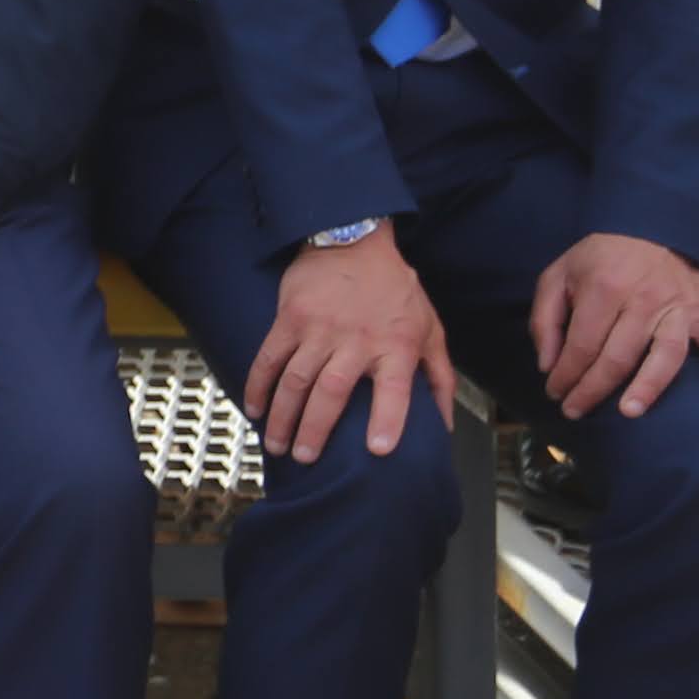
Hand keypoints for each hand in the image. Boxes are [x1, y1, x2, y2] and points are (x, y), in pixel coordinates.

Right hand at [248, 227, 456, 462]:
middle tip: (304, 458)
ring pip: (297, 380)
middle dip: (315, 429)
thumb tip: (444, 426)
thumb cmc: (396, 290)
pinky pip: (270, 356)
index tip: (378, 450)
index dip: (387, 419)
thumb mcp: (431, 330)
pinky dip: (258, 384)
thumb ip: (439, 378)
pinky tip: (254, 407)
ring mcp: (320, 328)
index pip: (395, 388)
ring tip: (277, 445)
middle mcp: (358, 339)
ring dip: (284, 416)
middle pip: (333, 391)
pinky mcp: (290, 317)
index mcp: (397, 345)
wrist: (355, 240)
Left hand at [530, 230, 698, 422]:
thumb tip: (548, 365)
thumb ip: (546, 319)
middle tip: (576, 411)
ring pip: (665, 355)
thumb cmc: (600, 258)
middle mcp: (644, 300)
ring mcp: (679, 308)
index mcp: (604, 289)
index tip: (556, 393)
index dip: (566, 375)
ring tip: (630, 412)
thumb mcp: (558, 275)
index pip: (582, 345)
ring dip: (648, 387)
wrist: (652, 227)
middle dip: (593, 389)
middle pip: (619, 356)